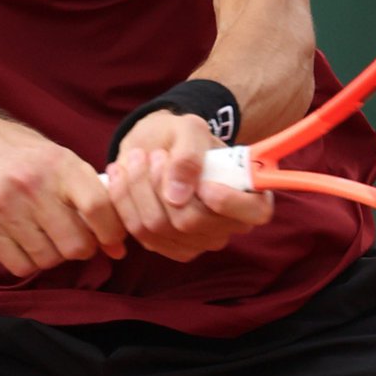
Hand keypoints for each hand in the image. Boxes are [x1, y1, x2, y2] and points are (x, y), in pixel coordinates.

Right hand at [0, 111, 126, 276]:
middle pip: (75, 243)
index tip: (114, 242)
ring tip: (46, 235)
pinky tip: (25, 241)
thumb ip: (86, 192)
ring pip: (49, 259)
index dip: (112, 232)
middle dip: (82, 248)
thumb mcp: (57, 157)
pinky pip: (20, 266)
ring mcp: (3, 208)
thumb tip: (117, 241)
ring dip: (54, 254)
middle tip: (76, 239)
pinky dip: (29, 261)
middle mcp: (31, 185)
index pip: (98, 207)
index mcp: (58, 163)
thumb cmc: (20, 154)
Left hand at [105, 111, 273, 261]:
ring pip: (158, 227)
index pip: (254, 213)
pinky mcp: (168, 247)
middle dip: (161, 184)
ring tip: (136, 159)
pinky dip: (124, 201)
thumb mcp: (189, 129)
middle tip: (153, 155)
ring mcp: (198, 241)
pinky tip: (121, 176)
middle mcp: (227, 226)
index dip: (229, 202)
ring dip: (138, 188)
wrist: (157, 145)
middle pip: (190, 222)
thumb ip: (189, 155)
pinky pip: (139, 233)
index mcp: (248, 194)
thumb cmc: (182, 137)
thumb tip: (178, 195)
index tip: (204, 183)